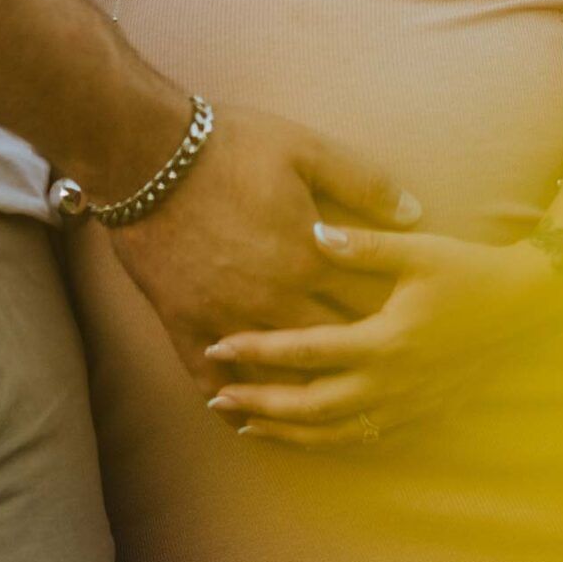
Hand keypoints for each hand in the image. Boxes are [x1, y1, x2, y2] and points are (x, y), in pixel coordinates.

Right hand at [104, 108, 423, 388]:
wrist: (147, 154)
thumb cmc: (231, 146)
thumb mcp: (308, 150)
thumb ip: (364, 183)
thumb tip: (414, 213)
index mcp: (310, 258)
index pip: (367, 302)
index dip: (393, 315)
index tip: (411, 325)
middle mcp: (273, 298)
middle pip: (328, 346)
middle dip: (355, 360)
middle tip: (379, 373)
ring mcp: (225, 314)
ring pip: (273, 372)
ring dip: (298, 391)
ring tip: (322, 407)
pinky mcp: (182, 320)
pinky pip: (205, 372)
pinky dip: (223, 397)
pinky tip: (236, 415)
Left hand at [199, 228, 562, 447]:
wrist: (528, 306)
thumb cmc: (470, 271)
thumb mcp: (417, 250)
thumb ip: (363, 245)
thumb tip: (314, 231)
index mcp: (386, 340)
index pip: (306, 350)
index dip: (257, 350)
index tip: (218, 344)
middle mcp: (393, 382)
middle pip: (311, 406)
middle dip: (260, 404)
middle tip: (216, 397)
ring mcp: (409, 405)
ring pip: (336, 433)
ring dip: (288, 432)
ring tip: (246, 427)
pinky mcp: (422, 414)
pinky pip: (365, 439)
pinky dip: (328, 442)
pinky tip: (303, 437)